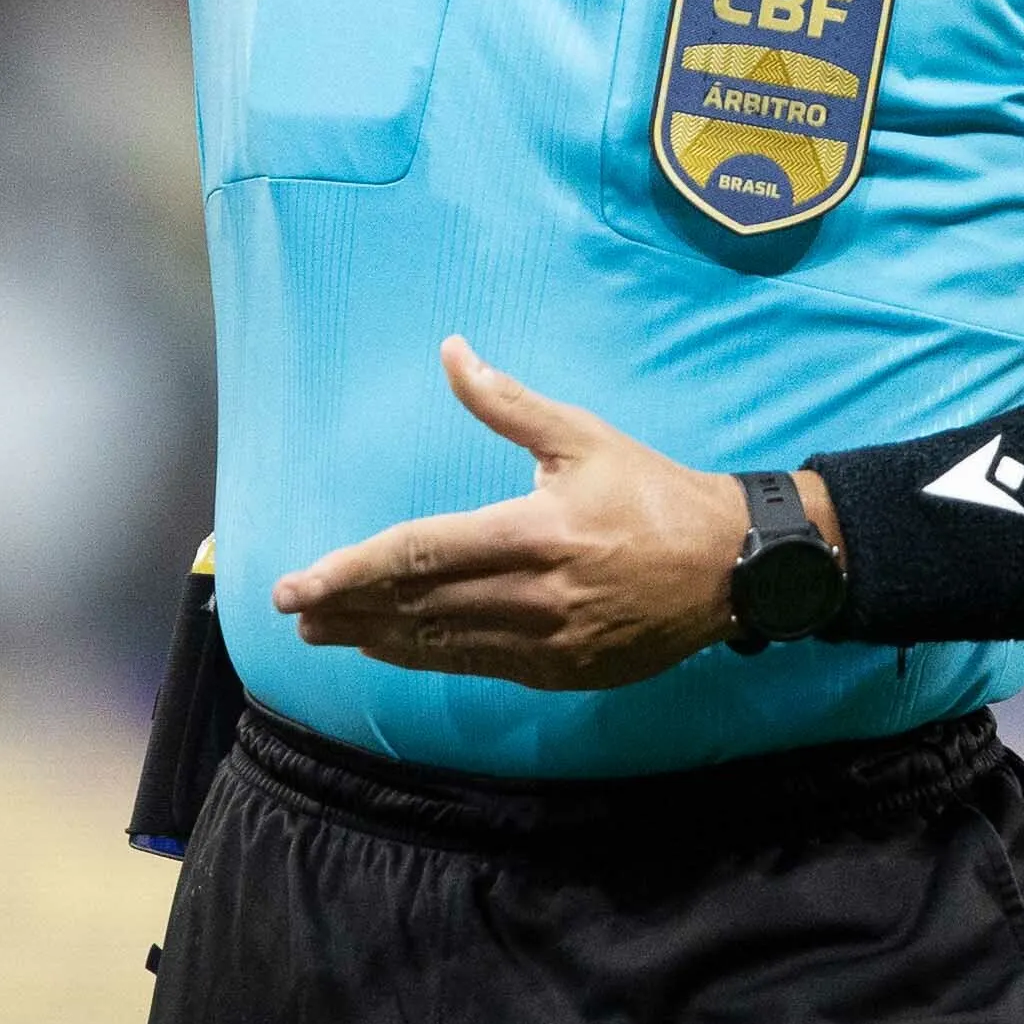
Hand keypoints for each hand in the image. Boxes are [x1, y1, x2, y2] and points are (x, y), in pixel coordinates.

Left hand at [266, 338, 757, 690]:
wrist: (732, 566)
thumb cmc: (653, 492)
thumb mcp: (583, 437)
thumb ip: (507, 402)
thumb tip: (450, 351)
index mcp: (534, 532)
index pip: (419, 555)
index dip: (351, 570)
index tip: (298, 582)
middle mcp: (535, 594)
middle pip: (418, 608)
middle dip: (348, 611)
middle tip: (291, 611)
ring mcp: (549, 642)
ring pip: (442, 645)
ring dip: (375, 639)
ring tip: (324, 633)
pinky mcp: (563, 672)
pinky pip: (479, 667)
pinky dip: (427, 657)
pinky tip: (392, 648)